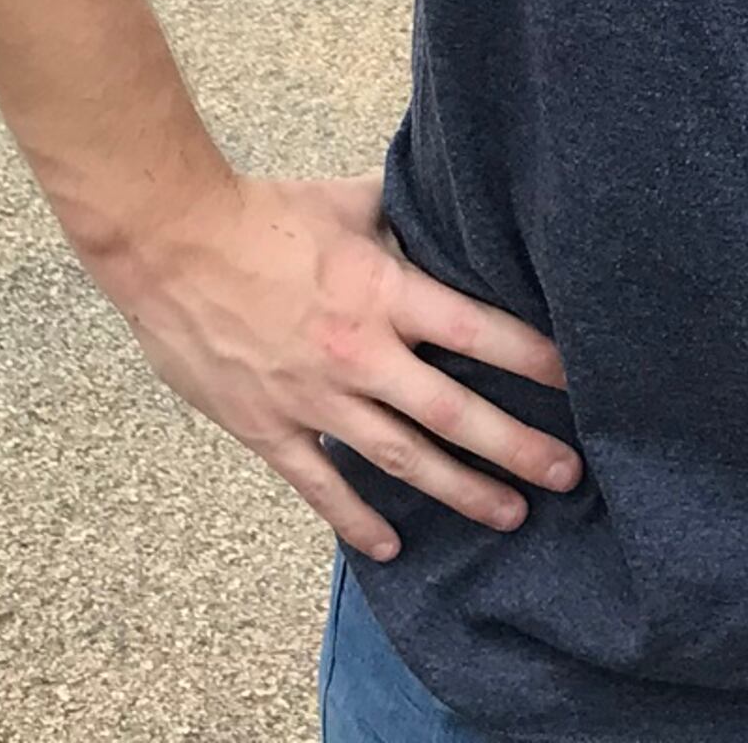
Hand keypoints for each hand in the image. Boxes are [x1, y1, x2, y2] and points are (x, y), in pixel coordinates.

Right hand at [88, 170, 576, 557]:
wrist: (170, 243)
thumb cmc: (262, 214)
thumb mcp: (349, 203)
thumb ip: (405, 214)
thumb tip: (450, 200)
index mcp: (388, 294)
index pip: (481, 333)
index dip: (534, 359)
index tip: (577, 382)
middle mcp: (362, 355)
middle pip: (454, 413)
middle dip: (516, 448)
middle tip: (566, 474)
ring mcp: (314, 399)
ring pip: (400, 459)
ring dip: (458, 491)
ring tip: (508, 515)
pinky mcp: (266, 427)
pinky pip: (319, 485)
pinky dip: (355, 519)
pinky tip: (388, 547)